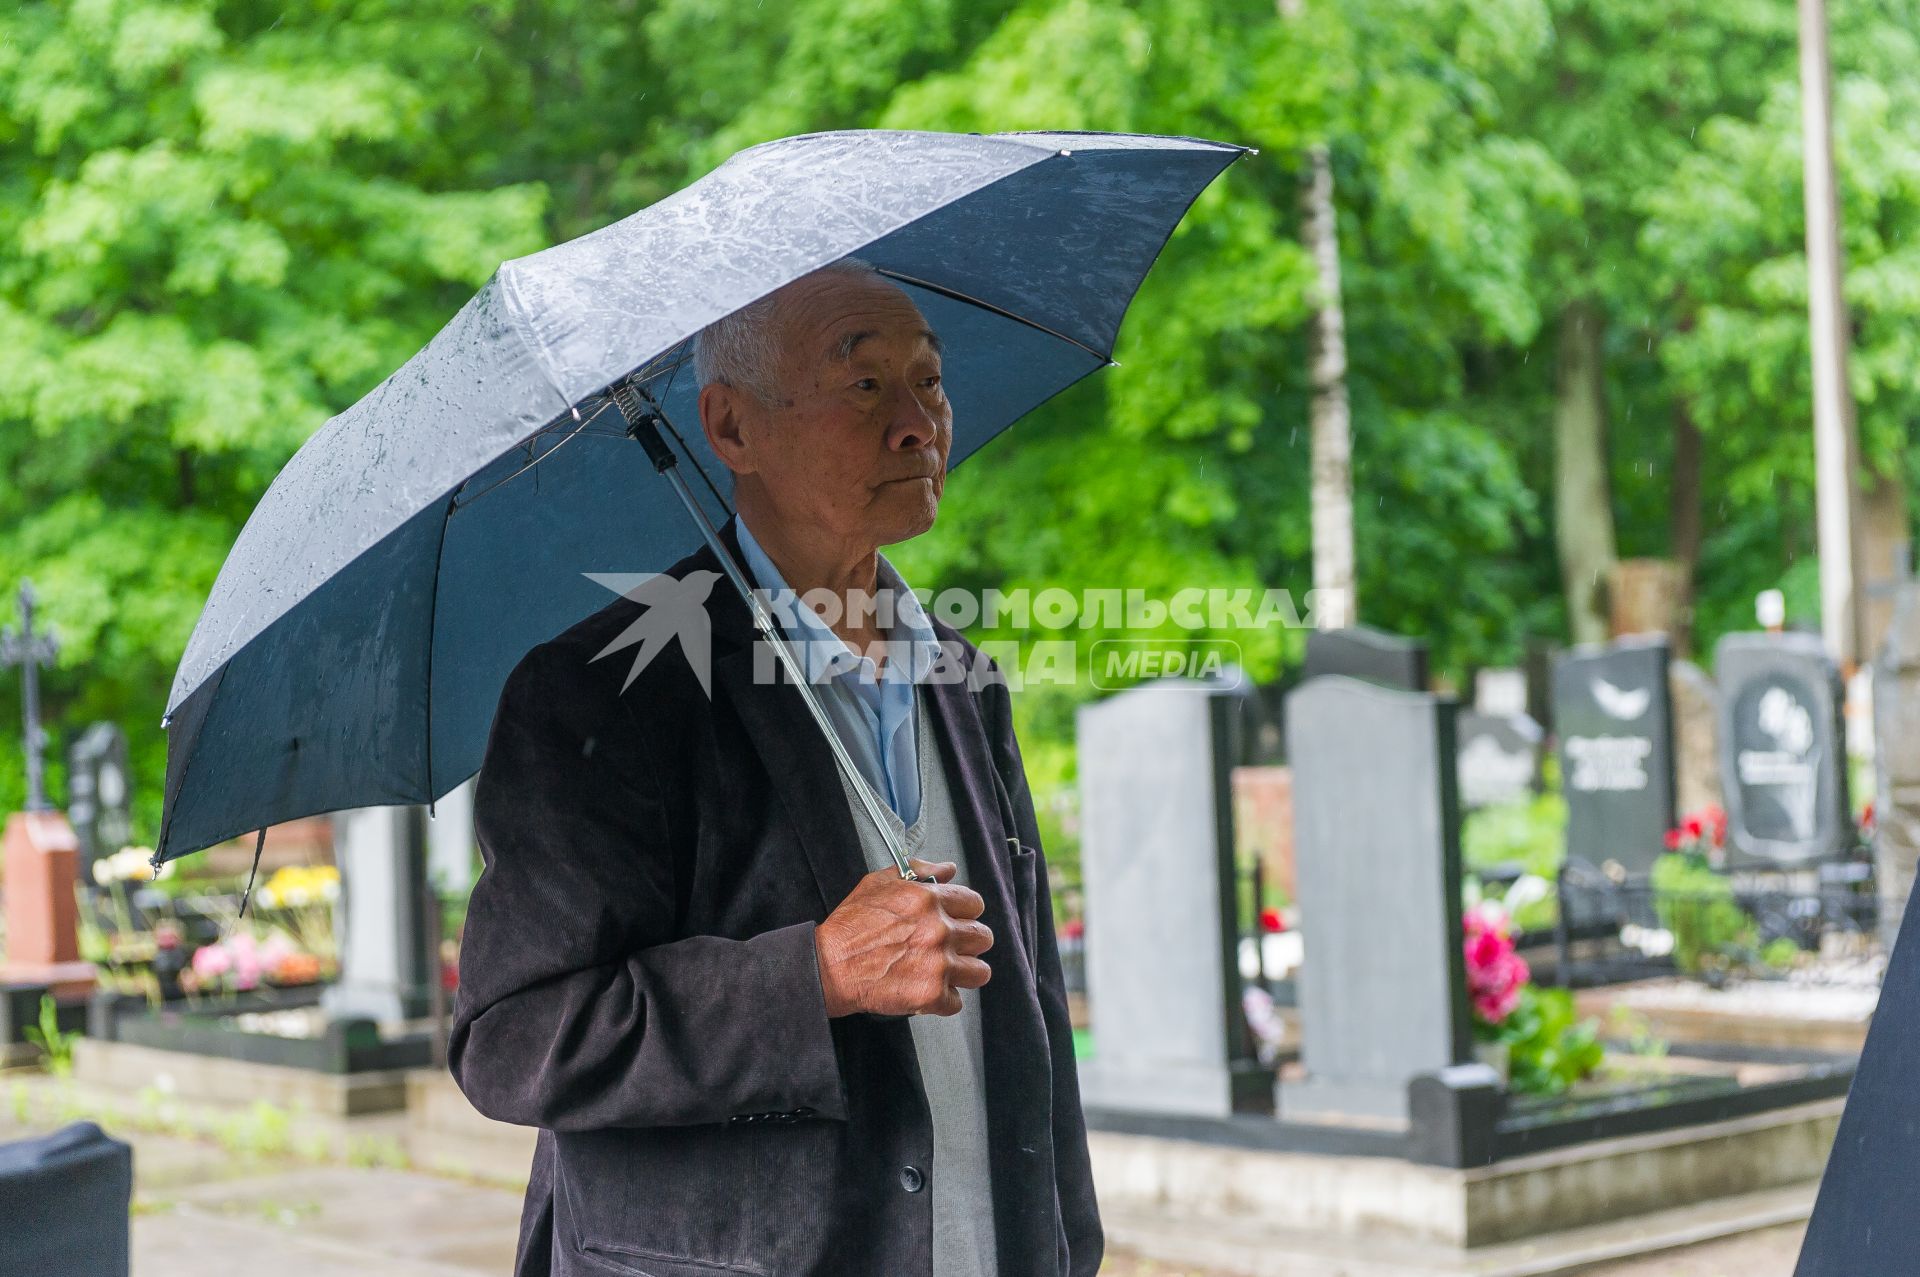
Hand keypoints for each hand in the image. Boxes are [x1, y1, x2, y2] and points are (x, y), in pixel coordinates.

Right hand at [814, 858, 992, 1017]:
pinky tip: (926, 991)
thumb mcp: (878, 883)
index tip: (957, 920)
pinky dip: (943, 1000)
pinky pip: (956, 1002)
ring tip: (945, 972)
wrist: (828, 966)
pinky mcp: (931, 995)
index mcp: (929, 900)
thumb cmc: (850, 926)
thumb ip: (917, 870)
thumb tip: (947, 868)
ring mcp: (938, 964)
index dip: (966, 913)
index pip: (974, 904)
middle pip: (983, 937)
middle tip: (950, 948)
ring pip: (979, 972)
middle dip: (968, 943)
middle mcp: (939, 931)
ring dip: (964, 973)